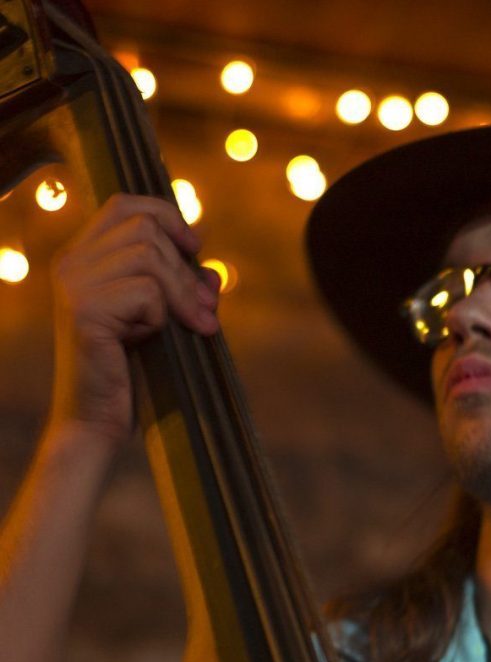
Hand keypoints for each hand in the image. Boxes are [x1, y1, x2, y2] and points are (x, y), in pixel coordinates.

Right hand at [48, 193, 218, 447]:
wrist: (98, 419)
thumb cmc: (133, 369)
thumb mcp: (160, 317)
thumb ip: (180, 287)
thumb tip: (211, 270)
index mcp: (83, 257)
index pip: (125, 205)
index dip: (167, 216)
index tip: (195, 248)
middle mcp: (71, 264)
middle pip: (145, 229)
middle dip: (185, 268)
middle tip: (205, 309)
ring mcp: (73, 286)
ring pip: (149, 257)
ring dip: (182, 293)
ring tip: (196, 325)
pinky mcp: (84, 312)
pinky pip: (146, 293)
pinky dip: (162, 315)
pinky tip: (151, 338)